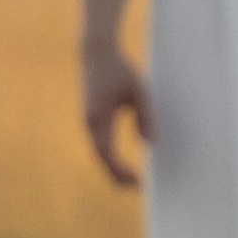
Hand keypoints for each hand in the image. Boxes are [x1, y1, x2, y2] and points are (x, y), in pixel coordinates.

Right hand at [83, 45, 155, 183]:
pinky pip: (98, 143)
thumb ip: (145, 116)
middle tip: (136, 186)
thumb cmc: (119, 68)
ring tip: (131, 179)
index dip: (121, 172)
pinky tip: (121, 162)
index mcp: (99, 118)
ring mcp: (87, 120)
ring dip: (112, 167)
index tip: (138, 183)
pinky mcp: (89, 116)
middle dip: (117, 175)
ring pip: (98, 151)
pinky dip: (108, 156)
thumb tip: (150, 143)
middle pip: (101, 158)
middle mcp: (89, 123)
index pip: (108, 155)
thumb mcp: (139, 90)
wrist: (95, 51)